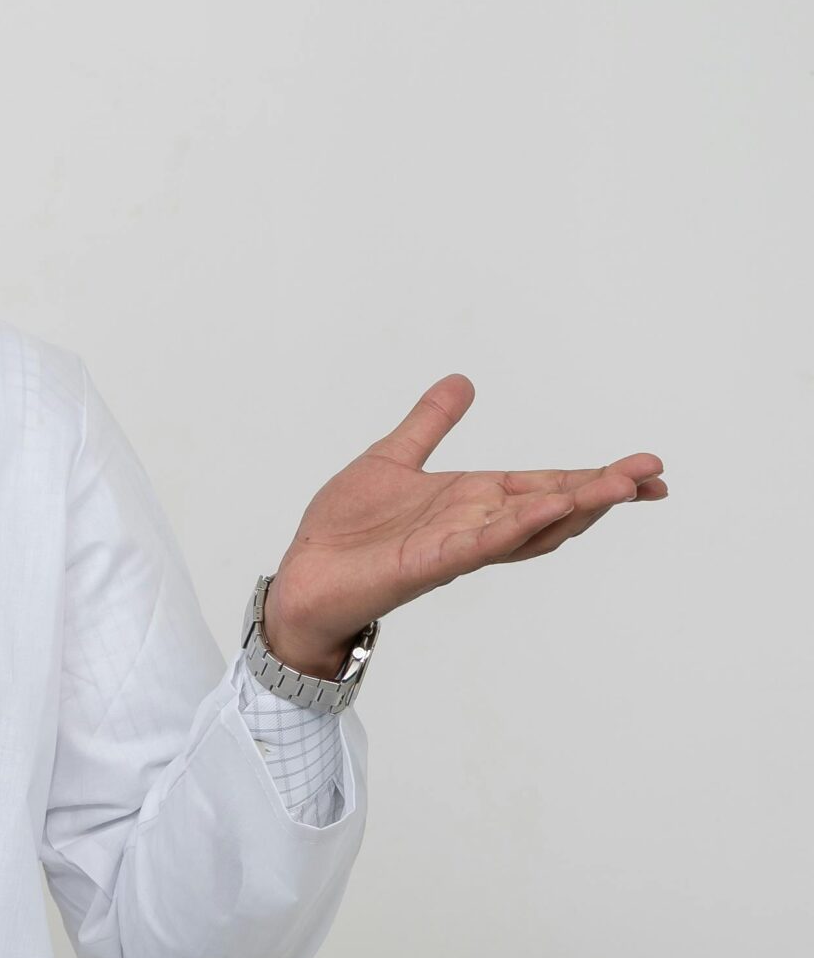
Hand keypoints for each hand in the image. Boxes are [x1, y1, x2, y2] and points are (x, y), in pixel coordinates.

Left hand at [261, 374, 667, 673]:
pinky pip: (480, 546)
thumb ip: (429, 423)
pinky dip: (515, 527)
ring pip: (527, 529)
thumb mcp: (392, 459)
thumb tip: (463, 381)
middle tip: (654, 476)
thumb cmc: (347, 529)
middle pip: (552, 508)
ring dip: (572, 508)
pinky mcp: (427, 565)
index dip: (593, 477)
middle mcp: (473, 525)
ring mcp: (455, 548)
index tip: (646, 467)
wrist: (303, 576)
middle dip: (602, 492)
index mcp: (470, 500)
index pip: (545, 485)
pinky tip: (548, 508)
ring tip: (617, 487)